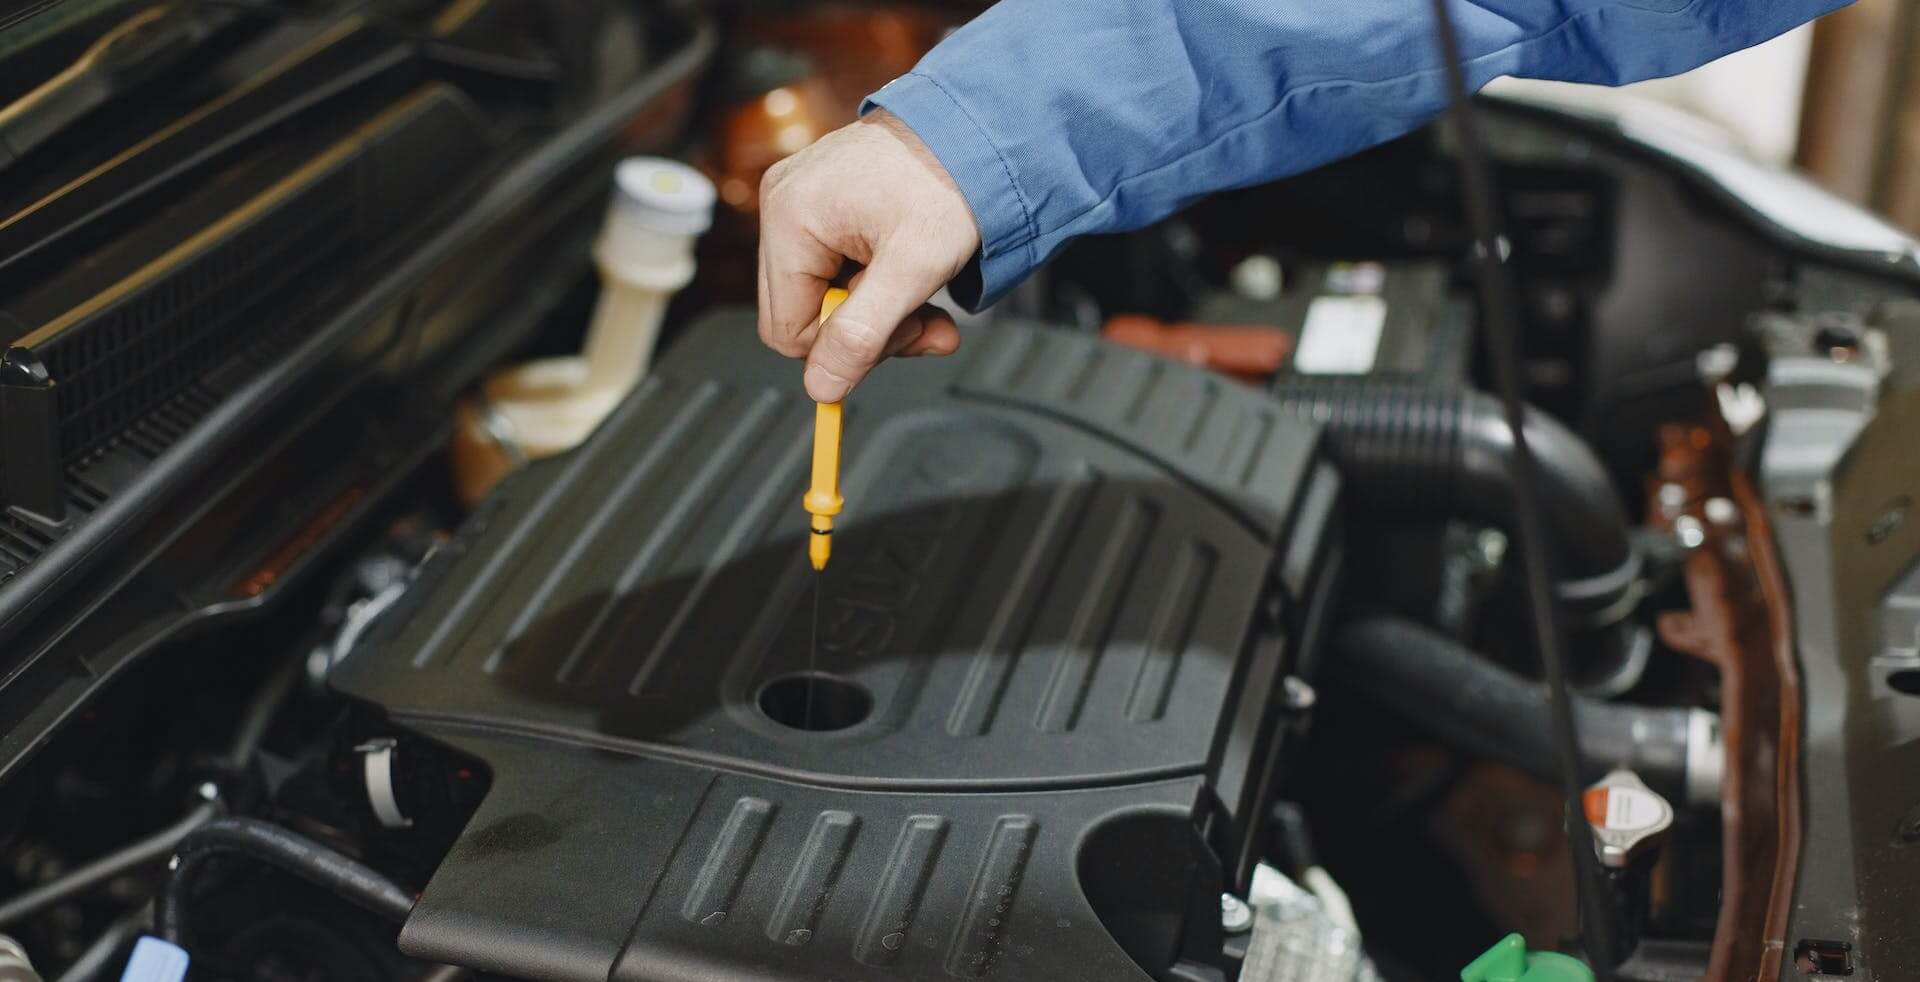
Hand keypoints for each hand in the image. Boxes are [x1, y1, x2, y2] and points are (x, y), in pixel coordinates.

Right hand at [757, 109, 980, 402]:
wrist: (977, 128)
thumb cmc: (950, 180)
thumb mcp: (913, 269)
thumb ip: (863, 335)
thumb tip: (822, 387)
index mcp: (791, 218)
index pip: (788, 330)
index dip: (845, 348)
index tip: (902, 333)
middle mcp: (782, 203)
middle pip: (803, 313)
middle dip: (868, 328)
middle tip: (925, 318)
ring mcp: (798, 197)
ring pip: (822, 293)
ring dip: (878, 307)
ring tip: (925, 288)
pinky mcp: (819, 198)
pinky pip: (832, 264)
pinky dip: (875, 279)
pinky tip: (908, 264)